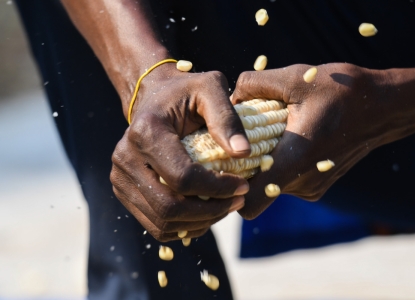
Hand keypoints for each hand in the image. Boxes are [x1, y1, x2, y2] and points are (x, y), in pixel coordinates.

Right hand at [111, 65, 250, 240]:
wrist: (154, 99)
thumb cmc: (186, 93)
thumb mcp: (210, 88)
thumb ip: (227, 118)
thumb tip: (243, 153)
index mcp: (145, 132)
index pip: (182, 177)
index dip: (217, 189)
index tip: (243, 186)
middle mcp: (125, 158)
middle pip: (169, 207)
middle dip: (210, 211)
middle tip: (237, 202)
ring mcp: (120, 178)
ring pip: (162, 222)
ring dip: (200, 223)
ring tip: (225, 207)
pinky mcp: (124, 192)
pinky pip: (156, 225)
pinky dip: (184, 227)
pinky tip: (206, 212)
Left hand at [231, 63, 392, 218]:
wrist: (382, 106)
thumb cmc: (341, 92)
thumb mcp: (295, 78)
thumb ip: (254, 83)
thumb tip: (229, 99)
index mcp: (293, 161)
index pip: (249, 203)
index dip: (230, 188)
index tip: (223, 163)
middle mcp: (302, 184)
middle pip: (255, 189)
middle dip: (244, 166)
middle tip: (243, 137)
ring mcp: (312, 188)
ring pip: (271, 184)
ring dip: (264, 162)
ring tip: (270, 133)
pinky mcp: (318, 185)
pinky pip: (286, 180)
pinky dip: (280, 164)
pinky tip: (288, 139)